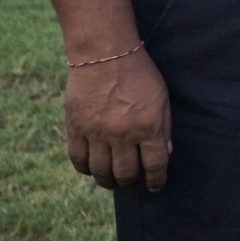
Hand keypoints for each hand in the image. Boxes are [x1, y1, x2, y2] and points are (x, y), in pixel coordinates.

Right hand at [65, 47, 171, 190]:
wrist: (105, 54)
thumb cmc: (139, 73)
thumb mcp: (162, 98)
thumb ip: (163, 128)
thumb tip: (164, 153)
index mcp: (148, 126)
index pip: (155, 165)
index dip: (157, 181)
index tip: (155, 186)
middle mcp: (122, 134)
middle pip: (125, 173)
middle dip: (130, 182)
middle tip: (130, 181)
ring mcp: (97, 133)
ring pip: (100, 172)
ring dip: (107, 180)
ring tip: (111, 179)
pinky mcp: (76, 128)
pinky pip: (78, 159)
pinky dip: (85, 169)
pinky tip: (92, 167)